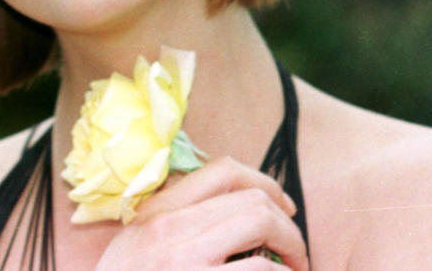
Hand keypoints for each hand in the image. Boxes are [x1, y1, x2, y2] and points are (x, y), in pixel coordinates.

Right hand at [95, 156, 308, 269]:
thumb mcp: (134, 247)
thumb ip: (171, 223)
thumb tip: (228, 211)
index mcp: (156, 213)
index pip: (223, 171)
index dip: (265, 183)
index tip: (282, 207)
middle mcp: (170, 229)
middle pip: (252, 200)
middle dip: (287, 224)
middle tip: (295, 250)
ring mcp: (185, 261)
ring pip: (261, 226)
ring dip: (293, 248)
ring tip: (296, 269)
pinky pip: (260, 269)